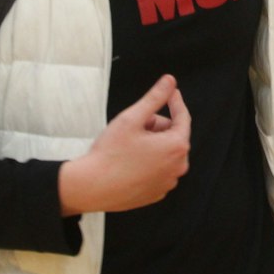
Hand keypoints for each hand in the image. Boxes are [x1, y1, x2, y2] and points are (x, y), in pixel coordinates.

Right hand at [59, 74, 190, 215]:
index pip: (183, 117)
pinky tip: (128, 163)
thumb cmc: (110, 154)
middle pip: (172, 136)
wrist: (90, 188)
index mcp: (176, 147)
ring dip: (152, 145)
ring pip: (164, 153)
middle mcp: (178, 167)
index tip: (170, 92)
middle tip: (134, 127)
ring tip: (128, 147)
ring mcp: (168, 183)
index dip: (175, 102)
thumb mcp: (132, 118)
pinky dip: (148, 163)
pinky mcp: (157, 193)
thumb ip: (155, 97)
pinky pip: (157, 170)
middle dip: (156, 127)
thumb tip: (170, 81)